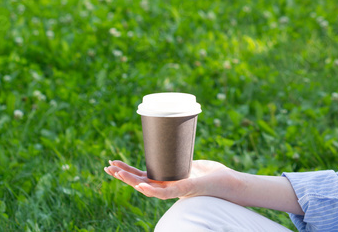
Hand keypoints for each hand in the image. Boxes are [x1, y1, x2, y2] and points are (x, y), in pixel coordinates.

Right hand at [104, 159, 238, 200]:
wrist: (230, 182)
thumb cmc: (215, 175)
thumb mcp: (194, 163)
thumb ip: (184, 158)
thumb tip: (176, 145)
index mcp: (168, 180)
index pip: (143, 177)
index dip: (128, 171)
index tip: (113, 163)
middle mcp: (169, 187)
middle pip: (140, 182)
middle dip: (122, 176)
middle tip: (106, 167)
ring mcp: (175, 191)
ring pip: (148, 189)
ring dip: (131, 181)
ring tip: (116, 173)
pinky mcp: (185, 190)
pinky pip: (165, 193)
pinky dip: (152, 190)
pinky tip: (140, 186)